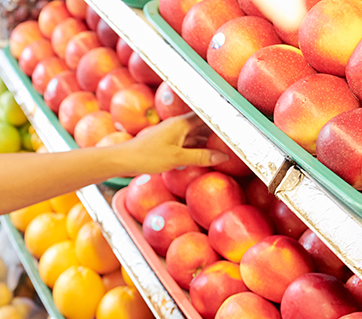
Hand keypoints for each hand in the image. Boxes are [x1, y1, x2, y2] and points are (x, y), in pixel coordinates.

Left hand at [115, 112, 229, 176]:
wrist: (122, 159)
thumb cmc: (147, 156)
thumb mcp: (177, 158)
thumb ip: (200, 156)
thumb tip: (223, 157)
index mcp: (181, 123)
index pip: (207, 115)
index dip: (223, 116)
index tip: (239, 117)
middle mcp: (178, 125)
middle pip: (203, 124)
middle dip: (218, 129)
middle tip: (238, 135)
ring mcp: (172, 134)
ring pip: (195, 134)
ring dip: (208, 139)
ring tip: (226, 145)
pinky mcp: (166, 143)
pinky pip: (187, 142)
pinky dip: (197, 147)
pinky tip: (205, 154)